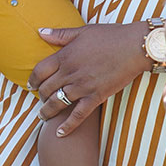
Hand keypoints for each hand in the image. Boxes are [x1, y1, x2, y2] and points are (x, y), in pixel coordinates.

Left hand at [26, 21, 150, 135]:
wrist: (134, 47)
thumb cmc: (110, 36)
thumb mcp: (82, 31)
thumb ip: (60, 34)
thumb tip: (40, 31)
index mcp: (65, 56)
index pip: (40, 71)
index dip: (33, 80)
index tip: (31, 85)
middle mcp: (70, 73)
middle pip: (46, 89)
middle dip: (40, 96)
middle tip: (40, 100)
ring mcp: (82, 87)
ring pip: (57, 104)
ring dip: (47, 112)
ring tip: (43, 116)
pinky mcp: (96, 97)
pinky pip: (77, 116)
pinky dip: (67, 126)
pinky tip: (59, 134)